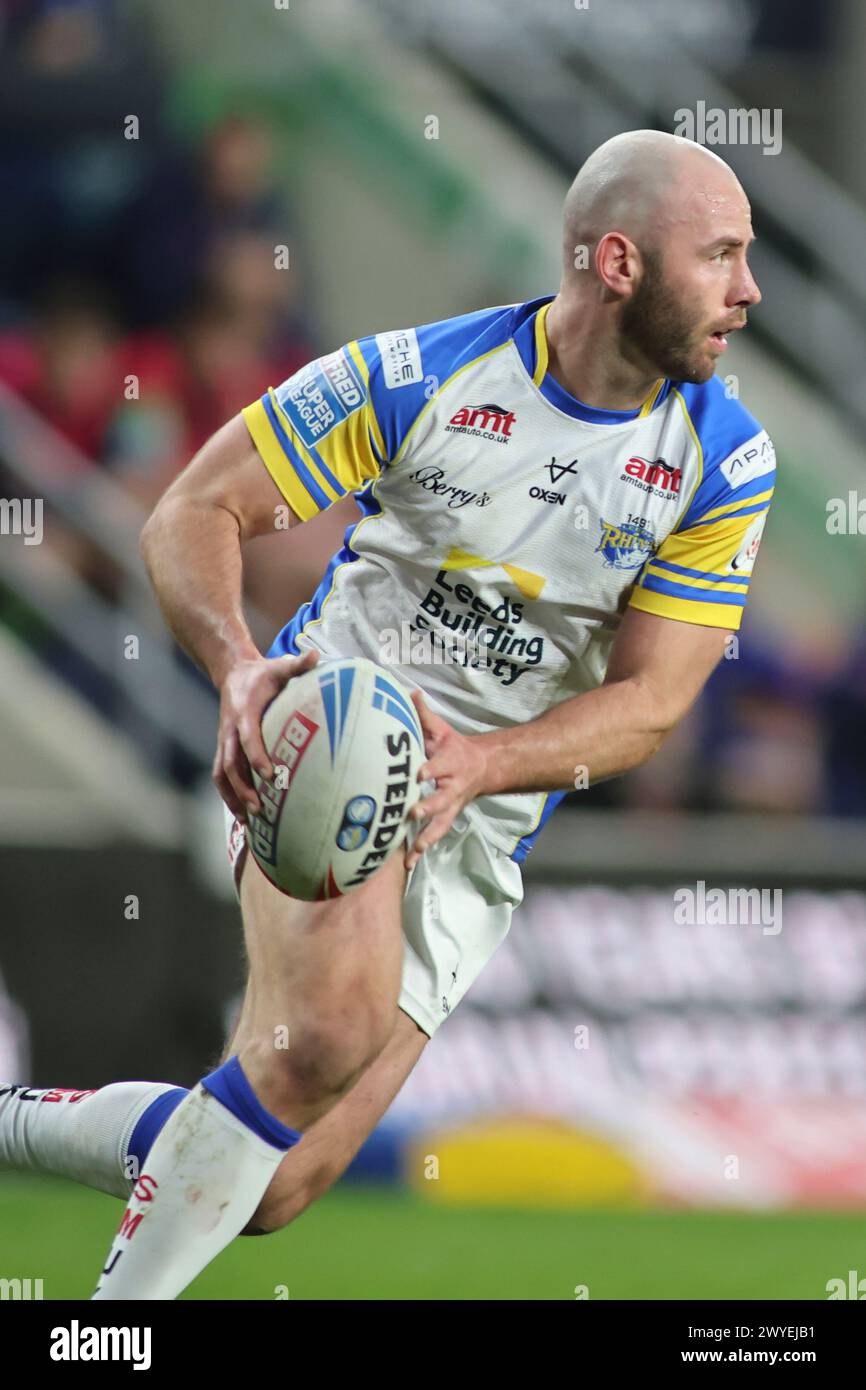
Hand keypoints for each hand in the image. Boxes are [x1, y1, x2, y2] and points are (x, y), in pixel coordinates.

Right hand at [213, 648, 318, 818]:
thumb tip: (316, 655)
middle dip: (243, 787)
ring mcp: (224, 742)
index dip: (257, 757)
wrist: (232, 673)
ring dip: (233, 798)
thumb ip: (297, 664)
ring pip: (222, 775)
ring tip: (249, 821)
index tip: (270, 775)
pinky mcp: (224, 749)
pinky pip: (222, 776)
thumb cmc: (263, 673)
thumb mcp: (279, 665)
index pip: (247, 739)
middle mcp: (229, 731)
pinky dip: (229, 796)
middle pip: (231, 764)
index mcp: (244, 713)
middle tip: (260, 808)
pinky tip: (244, 816)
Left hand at [404, 689, 488, 869]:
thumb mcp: (443, 730)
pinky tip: (408, 864)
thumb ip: (425, 715)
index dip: (430, 769)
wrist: (483, 768)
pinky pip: (434, 836)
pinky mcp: (446, 819)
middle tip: (412, 813)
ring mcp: (451, 806)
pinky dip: (422, 850)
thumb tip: (409, 693)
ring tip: (413, 853)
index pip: (439, 766)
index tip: (418, 774)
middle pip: (441, 799)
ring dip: (426, 838)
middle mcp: (452, 788)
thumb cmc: (455, 747)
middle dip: (428, 807)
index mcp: (450, 763)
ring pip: (440, 824)